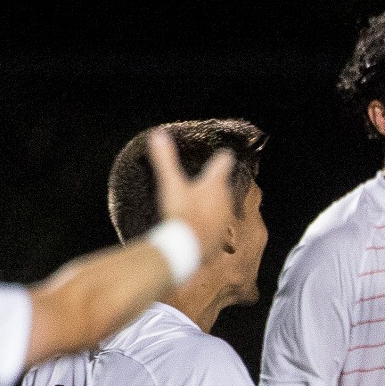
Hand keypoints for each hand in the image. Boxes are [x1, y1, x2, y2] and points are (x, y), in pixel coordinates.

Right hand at [144, 129, 237, 258]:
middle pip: (223, 186)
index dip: (222, 157)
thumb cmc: (181, 213)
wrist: (187, 250)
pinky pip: (215, 226)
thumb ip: (165, 160)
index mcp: (216, 184)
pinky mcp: (220, 238)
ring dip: (212, 205)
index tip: (223, 154)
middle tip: (205, 180)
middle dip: (215, 183)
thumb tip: (158, 134)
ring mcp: (224, 220)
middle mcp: (226, 201)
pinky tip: (197, 226)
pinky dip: (208, 224)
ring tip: (199, 204)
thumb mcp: (170, 184)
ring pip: (221, 207)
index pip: (224, 162)